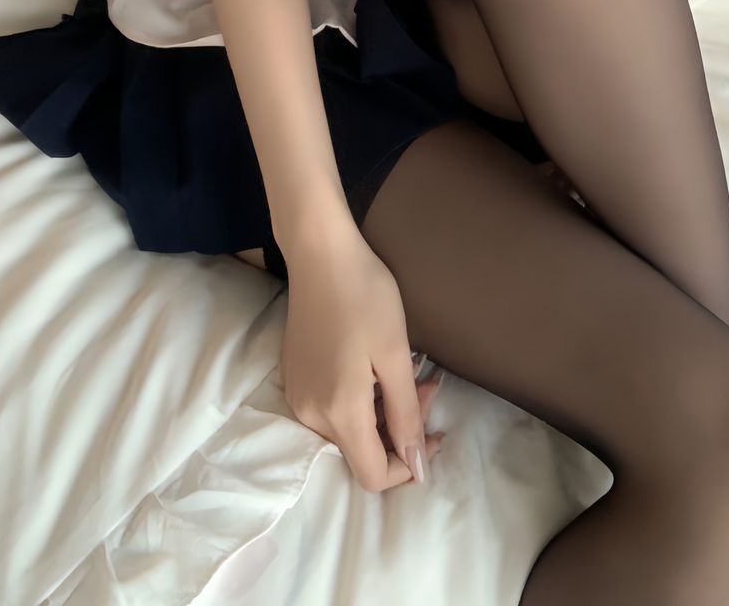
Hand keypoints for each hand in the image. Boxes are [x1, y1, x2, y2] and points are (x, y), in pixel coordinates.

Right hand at [279, 219, 445, 492]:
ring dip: (381, 415)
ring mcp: (297, 396)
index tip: (434, 431)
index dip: (408, 466)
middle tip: (427, 385)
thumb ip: (406, 415)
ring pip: (346, 432)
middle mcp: (309, 413)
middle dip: (399, 432)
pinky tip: (374, 368)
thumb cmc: (365, 296)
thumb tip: (417, 467)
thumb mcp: (396, 355)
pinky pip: (330, 411)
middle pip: (360, 453)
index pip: (372, 476)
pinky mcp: (293, 378)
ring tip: (407, 373)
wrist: (319, 253)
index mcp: (338, 411)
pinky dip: (359, 402)